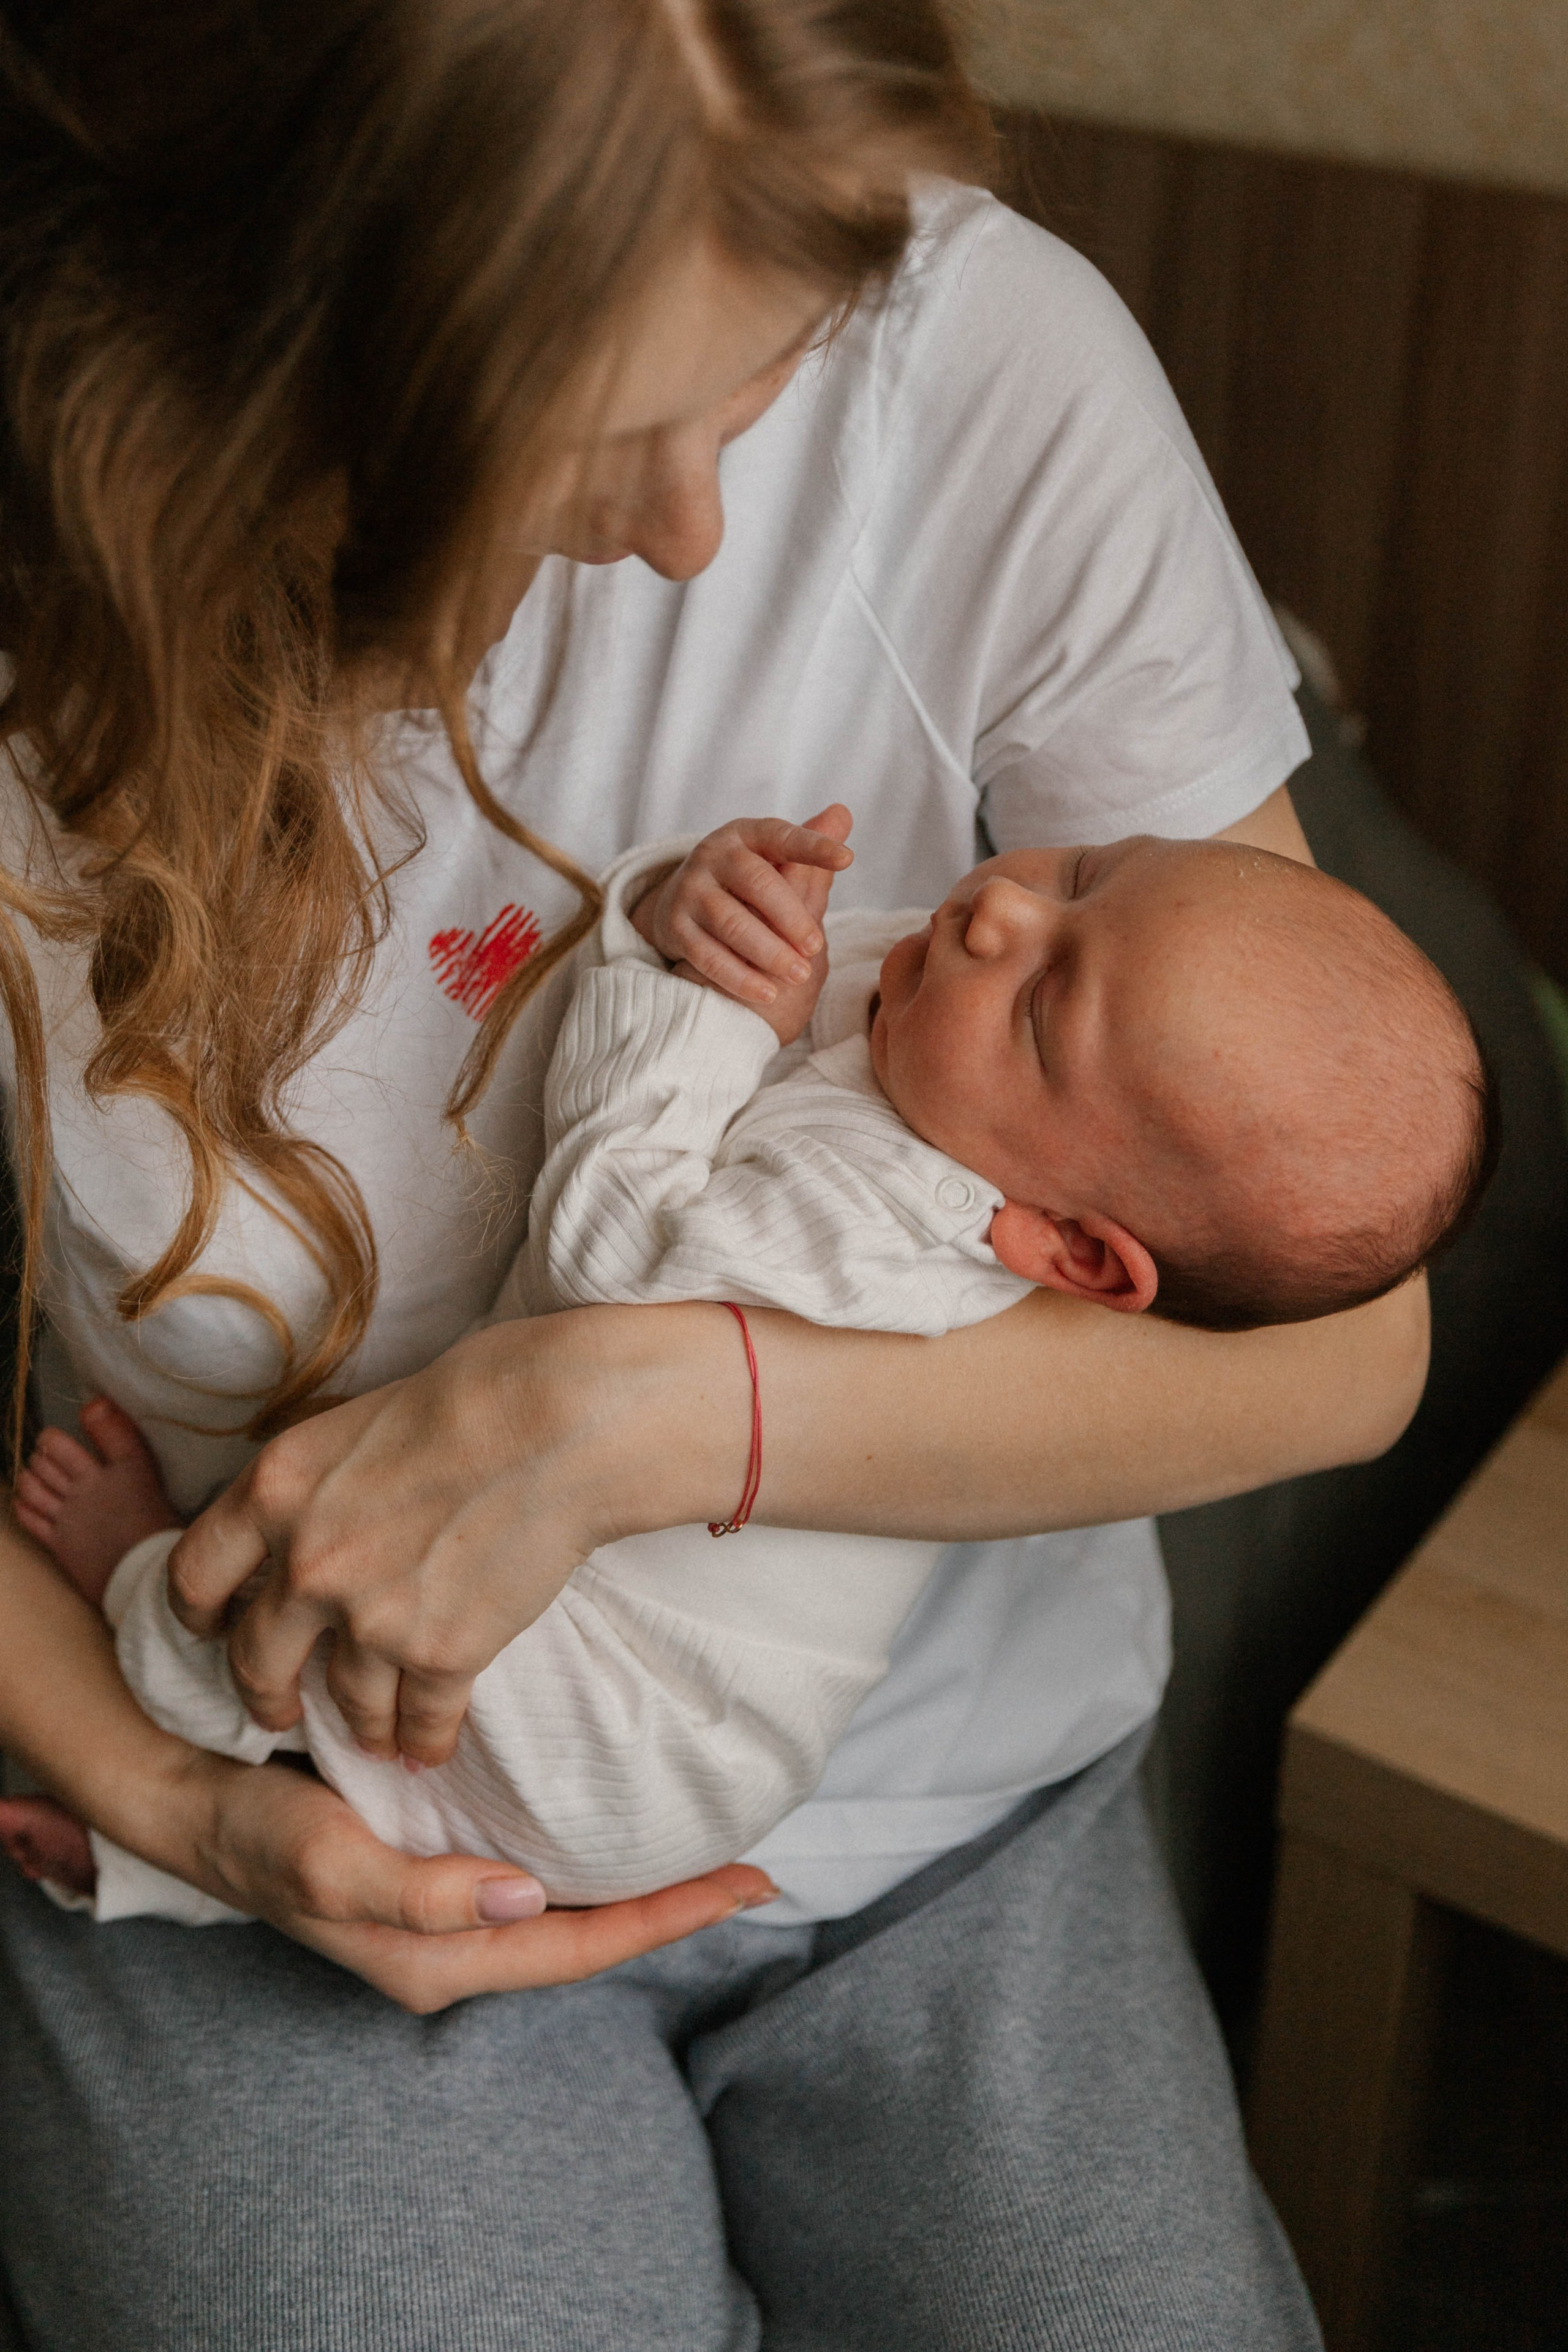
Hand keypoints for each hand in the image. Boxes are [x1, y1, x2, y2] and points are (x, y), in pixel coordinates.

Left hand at [168, 1304, 747, 1764]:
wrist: (558, 1424)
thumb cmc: (471, 1398)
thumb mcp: (352, 1425)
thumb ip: (313, 1488)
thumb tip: (306, 1523)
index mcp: (274, 1492)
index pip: (195, 1576)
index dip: (199, 1614)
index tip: (213, 1631)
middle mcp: (306, 1564)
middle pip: (257, 1660)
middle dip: (266, 1697)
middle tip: (278, 1711)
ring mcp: (370, 1617)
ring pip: (345, 1702)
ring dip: (360, 1727)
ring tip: (374, 1738)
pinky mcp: (441, 1655)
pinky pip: (421, 1720)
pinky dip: (425, 1741)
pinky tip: (430, 1749)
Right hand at [175, 1749, 776, 2012]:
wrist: (193, 1799)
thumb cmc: (256, 1832)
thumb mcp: (328, 1859)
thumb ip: (419, 1890)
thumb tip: (524, 1899)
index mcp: (441, 1955)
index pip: (583, 1947)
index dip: (669, 1918)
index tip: (746, 1885)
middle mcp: (454, 1939)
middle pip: (590, 1933)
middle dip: (671, 1904)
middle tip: (754, 1866)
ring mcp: (447, 1905)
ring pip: (568, 1904)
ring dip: (636, 1879)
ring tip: (707, 1844)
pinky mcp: (437, 1861)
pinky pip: (536, 1868)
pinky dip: (587, 1849)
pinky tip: (615, 1814)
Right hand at [630, 805, 852, 1041]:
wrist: (679, 902)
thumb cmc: (743, 882)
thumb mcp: (773, 859)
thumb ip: (809, 845)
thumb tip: (843, 813)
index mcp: (745, 835)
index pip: (782, 836)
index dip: (813, 845)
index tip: (846, 859)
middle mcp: (713, 855)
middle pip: (756, 883)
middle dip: (790, 918)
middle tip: (816, 947)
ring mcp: (691, 890)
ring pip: (731, 922)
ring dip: (767, 951)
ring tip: (798, 974)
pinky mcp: (675, 926)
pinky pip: (707, 954)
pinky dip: (739, 976)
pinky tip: (767, 993)